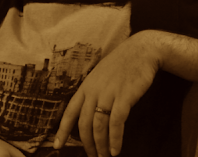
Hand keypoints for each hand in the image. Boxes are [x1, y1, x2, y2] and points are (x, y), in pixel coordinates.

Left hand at [53, 35, 160, 156]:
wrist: (141, 50)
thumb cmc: (121, 65)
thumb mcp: (100, 76)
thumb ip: (93, 93)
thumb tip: (89, 113)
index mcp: (86, 86)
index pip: (70, 111)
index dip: (62, 130)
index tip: (56, 146)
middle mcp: (94, 91)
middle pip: (84, 124)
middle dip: (87, 145)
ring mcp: (108, 94)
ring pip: (99, 127)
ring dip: (101, 146)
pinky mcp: (124, 97)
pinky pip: (116, 123)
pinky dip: (115, 139)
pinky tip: (115, 150)